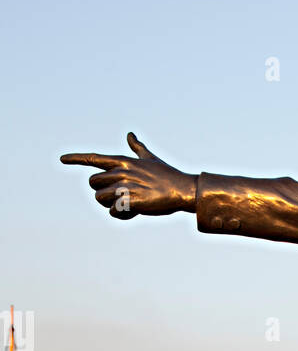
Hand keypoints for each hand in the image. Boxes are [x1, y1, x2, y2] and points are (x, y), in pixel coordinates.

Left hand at [60, 133, 196, 219]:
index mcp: (123, 162)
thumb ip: (137, 148)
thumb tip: (130, 135)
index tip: (62, 159)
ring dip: (110, 204)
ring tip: (126, 204)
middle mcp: (121, 172)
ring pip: (100, 198)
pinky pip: (113, 211)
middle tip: (117, 195)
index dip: (76, 158)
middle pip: (93, 182)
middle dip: (101, 191)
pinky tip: (134, 211)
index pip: (94, 158)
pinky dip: (121, 215)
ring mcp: (126, 186)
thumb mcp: (149, 159)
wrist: (182, 189)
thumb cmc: (167, 174)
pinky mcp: (131, 201)